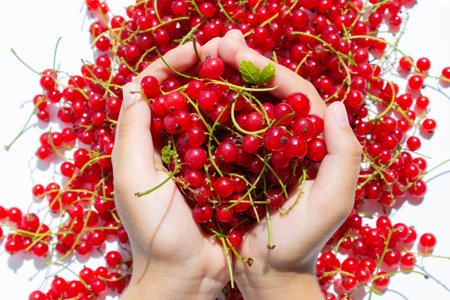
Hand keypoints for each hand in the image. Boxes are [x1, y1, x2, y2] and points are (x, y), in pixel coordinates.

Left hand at [111, 43, 228, 299]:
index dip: (173, 65)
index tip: (199, 50)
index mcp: (145, 142)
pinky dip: (243, 122)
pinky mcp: (224, 173)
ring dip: (227, 92)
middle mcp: (171, 145)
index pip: (155, 89)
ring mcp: (200, 159)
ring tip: (246, 74)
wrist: (187, 276)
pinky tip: (259, 109)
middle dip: (204, 71)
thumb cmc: (155, 232)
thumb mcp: (135, 179)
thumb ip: (132, 134)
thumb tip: (138, 85)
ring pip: (213, 114)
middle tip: (230, 54)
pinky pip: (233, 139)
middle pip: (186, 96)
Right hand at [201, 30, 361, 298]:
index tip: (239, 52)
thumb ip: (344, 156)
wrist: (270, 272)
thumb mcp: (331, 203)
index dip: (270, 69)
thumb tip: (337, 105)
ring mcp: (265, 149)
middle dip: (246, 64)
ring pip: (248, 105)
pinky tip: (198, 96)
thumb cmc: (301, 243)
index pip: (297, 94)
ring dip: (229, 80)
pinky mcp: (242, 162)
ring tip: (207, 58)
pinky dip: (216, 109)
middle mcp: (291, 139)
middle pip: (271, 92)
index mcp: (315, 142)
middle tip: (219, 42)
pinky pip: (230, 129)